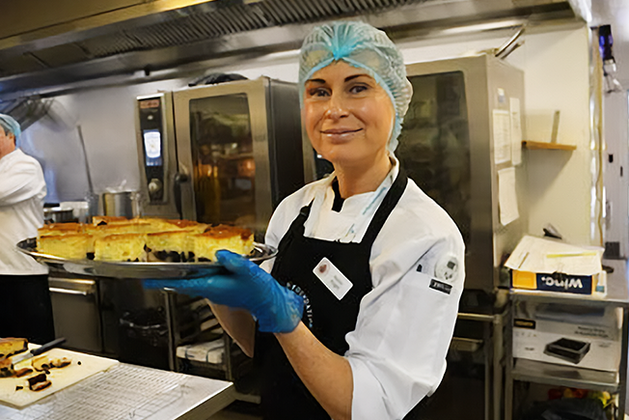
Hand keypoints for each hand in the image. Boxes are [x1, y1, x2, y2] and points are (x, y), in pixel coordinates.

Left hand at [144, 250, 303, 332]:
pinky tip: (194, 268)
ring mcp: (216, 290)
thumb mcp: (250, 272)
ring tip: (167, 267)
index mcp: (213, 286)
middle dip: (166, 278)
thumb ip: (235, 262)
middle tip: (151, 273)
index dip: (164, 281)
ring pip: (191, 282)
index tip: (148, 281)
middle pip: (183, 283)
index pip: (182, 283)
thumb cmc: (261, 292)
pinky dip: (193, 274)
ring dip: (179, 276)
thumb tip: (220, 254)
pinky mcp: (221, 288)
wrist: (271, 305)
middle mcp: (211, 289)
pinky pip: (201, 280)